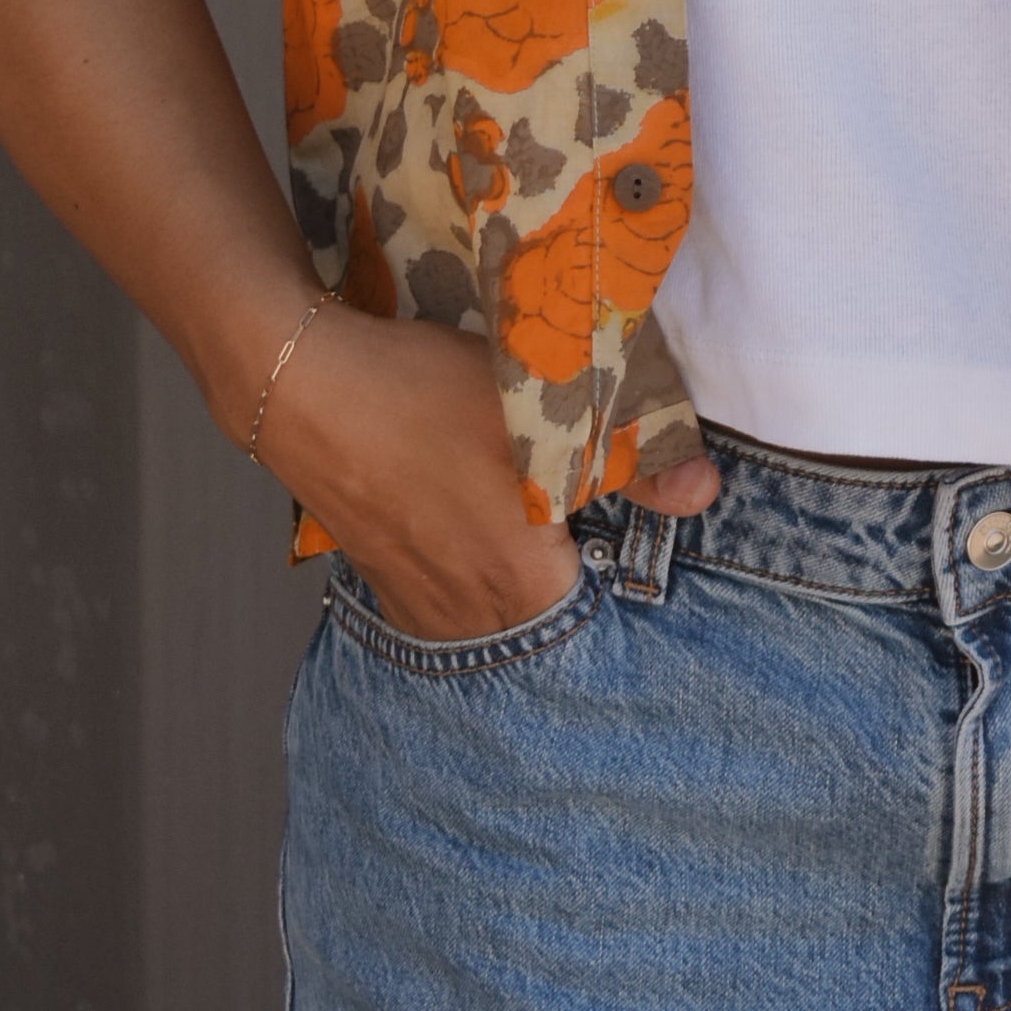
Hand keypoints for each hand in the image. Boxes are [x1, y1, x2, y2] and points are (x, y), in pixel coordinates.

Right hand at [236, 303, 718, 645]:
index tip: (634, 532)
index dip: (632, 570)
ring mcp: (422, 612)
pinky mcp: (390, 587)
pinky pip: (459, 597)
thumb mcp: (542, 413)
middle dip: (585, 567)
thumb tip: (706, 493)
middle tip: (591, 510)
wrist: (303, 386)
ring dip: (531, 568)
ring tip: (538, 511)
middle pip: (559, 613)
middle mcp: (470, 623)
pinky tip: (481, 514)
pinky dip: (483, 565)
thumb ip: (634, 463)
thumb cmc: (423, 397)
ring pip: (506, 606)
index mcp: (521, 593)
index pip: (609, 616)